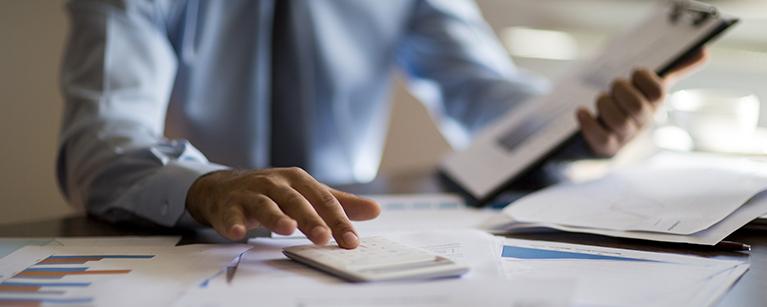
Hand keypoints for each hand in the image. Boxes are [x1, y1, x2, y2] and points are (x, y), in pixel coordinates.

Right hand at [185, 167, 380, 247]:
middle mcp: (276, 183)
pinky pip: (231, 215)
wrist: (226, 187)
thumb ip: (339, 203)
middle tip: (323, 237)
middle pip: (296, 201)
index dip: (338, 220)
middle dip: (310, 219)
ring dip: (276, 217)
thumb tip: (375, 210)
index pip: (323, 200)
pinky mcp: (229, 205)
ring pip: (265, 205)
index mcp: (299, 180)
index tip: (351, 240)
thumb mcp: (307, 194)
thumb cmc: (273, 192)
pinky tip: (238, 233)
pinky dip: (234, 223)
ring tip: (287, 230)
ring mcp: (251, 193)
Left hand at [577, 48, 709, 156]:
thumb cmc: (631, 108)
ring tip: (600, 99)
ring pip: (620, 123)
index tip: (635, 71)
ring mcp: (625, 137)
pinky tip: (581, 112)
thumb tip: (704, 51)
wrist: (609, 143)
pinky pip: (601, 139)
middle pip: (638, 108)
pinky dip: (589, 124)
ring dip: (605, 105)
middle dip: (621, 91)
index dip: (645, 78)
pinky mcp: (606, 148)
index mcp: (654, 104)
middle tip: (613, 86)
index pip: (658, 92)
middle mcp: (643, 122)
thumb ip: (674, 70)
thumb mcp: (650, 89)